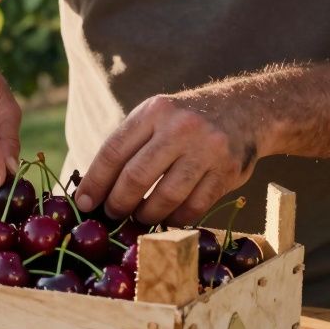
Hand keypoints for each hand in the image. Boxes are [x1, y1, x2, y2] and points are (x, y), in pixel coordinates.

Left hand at [75, 94, 258, 225]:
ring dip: (146, 215)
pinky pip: (194, 207)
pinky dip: (176, 219)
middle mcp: (180, 127)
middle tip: (111, 214)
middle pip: (136, 176)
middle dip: (118, 202)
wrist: (246, 109)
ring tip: (139, 218)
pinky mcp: (227, 171)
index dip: (95, 181)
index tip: (83, 203)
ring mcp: (206, 149)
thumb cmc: (186, 121)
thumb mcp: (156, 117)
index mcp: (154, 112)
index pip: (114, 151)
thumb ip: (129, 145)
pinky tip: (167, 219)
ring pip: (166, 197)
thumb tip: (94, 189)